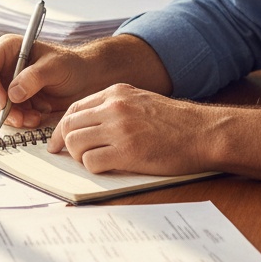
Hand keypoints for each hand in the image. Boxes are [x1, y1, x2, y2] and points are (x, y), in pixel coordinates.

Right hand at [0, 35, 114, 129]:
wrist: (84, 81)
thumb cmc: (71, 65)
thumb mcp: (56, 67)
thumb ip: (34, 77)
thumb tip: (12, 93)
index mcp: (8, 49)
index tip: (3, 102)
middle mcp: (2, 66)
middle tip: (18, 118)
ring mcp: (5, 84)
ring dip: (9, 116)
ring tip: (32, 118)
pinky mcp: (11, 101)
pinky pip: (3, 114)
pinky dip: (16, 120)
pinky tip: (34, 117)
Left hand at [48, 84, 211, 175]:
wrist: (203, 132)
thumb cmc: (176, 122)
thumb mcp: (141, 101)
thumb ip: (115, 108)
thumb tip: (88, 126)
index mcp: (116, 93)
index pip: (75, 108)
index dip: (61, 127)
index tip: (58, 140)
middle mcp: (114, 108)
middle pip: (69, 125)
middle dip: (63, 143)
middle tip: (65, 156)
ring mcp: (120, 129)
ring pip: (75, 143)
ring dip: (79, 156)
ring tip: (93, 160)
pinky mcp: (127, 152)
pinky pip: (91, 162)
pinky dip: (93, 168)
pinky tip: (106, 167)